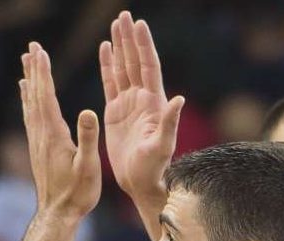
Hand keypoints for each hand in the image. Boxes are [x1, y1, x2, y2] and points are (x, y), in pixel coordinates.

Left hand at [20, 42, 100, 218]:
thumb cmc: (77, 193)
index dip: (43, 73)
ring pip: (30, 104)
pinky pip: (30, 117)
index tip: (40, 51)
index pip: (46, 97)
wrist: (58, 214)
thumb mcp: (88, 166)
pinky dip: (28, 100)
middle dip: (34, 70)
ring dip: (29, 81)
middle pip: (35, 95)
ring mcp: (37, 142)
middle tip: (31, 47)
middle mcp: (41, 135)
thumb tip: (87, 111)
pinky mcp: (37, 149)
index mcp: (54, 135)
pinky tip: (26, 94)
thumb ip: (88, 138)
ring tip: (26, 62)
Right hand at [100, 12, 184, 199]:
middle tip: (124, 15)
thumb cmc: (154, 167)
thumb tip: (178, 99)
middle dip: (130, 39)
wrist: (140, 181)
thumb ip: (170, 122)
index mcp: (153, 103)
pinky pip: (110, 83)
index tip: (139, 24)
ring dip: (119, 47)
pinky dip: (107, 65)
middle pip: (135, 61)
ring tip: (115, 25)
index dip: (144, 46)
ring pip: (123, 68)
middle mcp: (142, 99)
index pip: (148, 67)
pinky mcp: (115, 112)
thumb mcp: (163, 146)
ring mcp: (129, 104)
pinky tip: (105, 49)